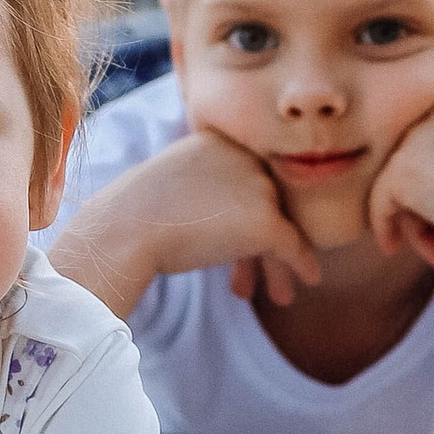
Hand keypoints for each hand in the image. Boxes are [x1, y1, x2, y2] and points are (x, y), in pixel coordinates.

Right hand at [56, 131, 323, 315]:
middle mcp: (245, 154)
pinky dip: (301, 263)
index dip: (242, 213)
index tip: (233, 243)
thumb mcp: (170, 184)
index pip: (245, 176)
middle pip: (266, 200)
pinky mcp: (265, 219)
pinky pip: (293, 244)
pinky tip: (308, 281)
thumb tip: (224, 216)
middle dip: (261, 241)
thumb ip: (204, 186)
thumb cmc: (135, 215)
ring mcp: (258, 185)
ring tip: (278, 296)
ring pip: (280, 224)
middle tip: (254, 272)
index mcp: (219, 138)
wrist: (125, 228)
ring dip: (275, 261)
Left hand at [365, 90, 433, 271]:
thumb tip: (411, 179)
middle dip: (426, 207)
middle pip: (411, 163)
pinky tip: (393, 247)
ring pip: (395, 184)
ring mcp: (417, 138)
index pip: (429, 145)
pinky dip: (384, 227)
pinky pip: (379, 202)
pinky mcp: (401, 170)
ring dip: (414, 222)